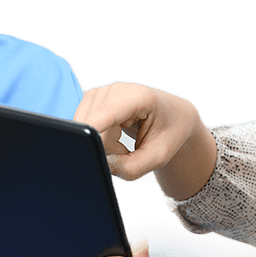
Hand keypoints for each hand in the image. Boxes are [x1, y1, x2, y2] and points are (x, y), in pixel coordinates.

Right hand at [75, 82, 203, 182]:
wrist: (174, 117)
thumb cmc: (170, 132)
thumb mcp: (158, 157)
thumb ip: (131, 167)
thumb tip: (101, 165)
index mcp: (139, 96)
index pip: (107, 113)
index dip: (91, 128)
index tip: (81, 141)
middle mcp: (117, 89)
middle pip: (96, 129)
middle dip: (108, 149)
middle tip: (130, 151)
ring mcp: (102, 92)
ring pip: (89, 130)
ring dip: (104, 144)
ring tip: (124, 141)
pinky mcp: (93, 99)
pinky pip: (86, 127)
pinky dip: (100, 138)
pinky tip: (115, 134)